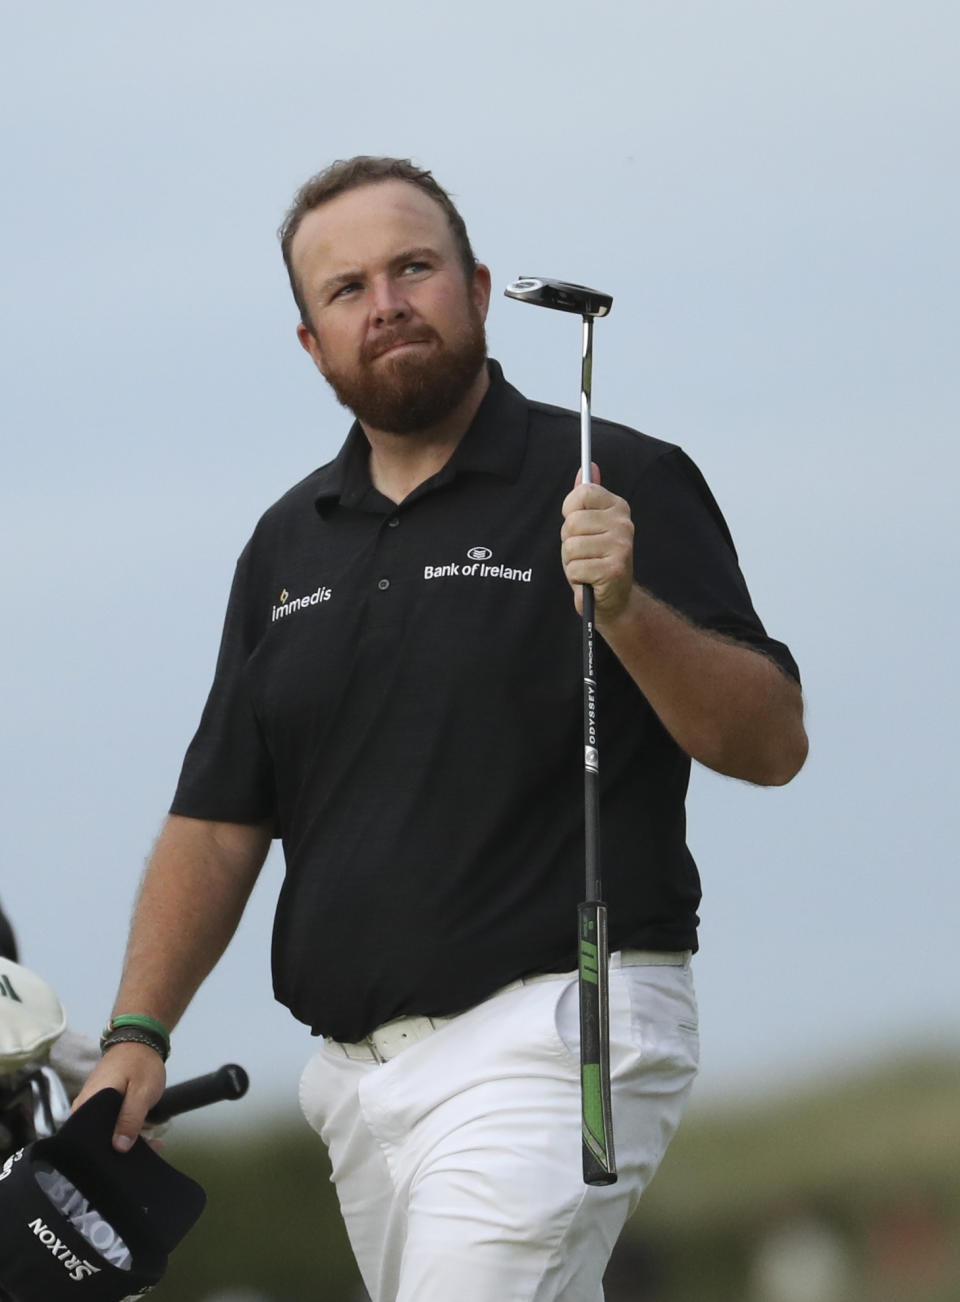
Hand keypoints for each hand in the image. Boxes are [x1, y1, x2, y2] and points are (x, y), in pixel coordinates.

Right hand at [71, 1041, 166, 1152]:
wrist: (140, 1040)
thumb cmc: (140, 1063)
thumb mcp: (141, 1092)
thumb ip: (130, 1119)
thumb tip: (119, 1147)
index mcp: (88, 1103)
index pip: (85, 1140)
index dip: (102, 1155)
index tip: (121, 1165)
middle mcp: (83, 1107)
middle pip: (94, 1140)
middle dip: (117, 1152)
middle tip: (140, 1160)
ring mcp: (90, 1106)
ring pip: (104, 1134)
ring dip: (125, 1143)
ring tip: (150, 1149)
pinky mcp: (99, 1106)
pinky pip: (108, 1125)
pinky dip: (125, 1132)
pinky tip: (146, 1140)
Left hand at [560, 464, 634, 621]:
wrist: (614, 599)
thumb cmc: (596, 559)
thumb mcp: (589, 525)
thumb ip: (587, 496)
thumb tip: (588, 467)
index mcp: (618, 508)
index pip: (583, 493)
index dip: (570, 510)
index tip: (578, 525)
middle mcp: (623, 524)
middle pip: (572, 522)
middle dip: (569, 541)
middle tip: (584, 553)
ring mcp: (621, 546)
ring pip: (571, 546)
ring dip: (571, 562)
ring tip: (587, 566)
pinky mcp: (614, 570)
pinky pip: (575, 568)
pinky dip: (576, 578)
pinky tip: (590, 579)